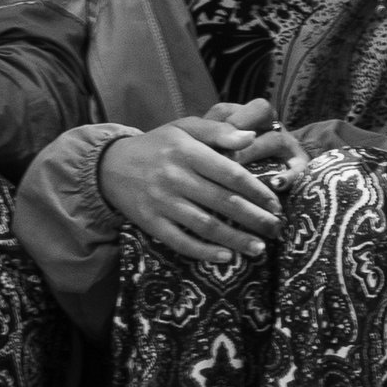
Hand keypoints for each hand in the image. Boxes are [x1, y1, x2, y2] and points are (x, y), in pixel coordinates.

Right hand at [99, 100, 286, 265]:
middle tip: (276, 229)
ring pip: (206, 225)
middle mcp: (175, 177)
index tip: (275, 203)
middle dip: (255, 218)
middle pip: (223, 202)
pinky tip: (226, 257)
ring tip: (259, 248)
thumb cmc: (157, 145)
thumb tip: (251, 137)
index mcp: (186, 151)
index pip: (230, 173)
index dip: (257, 190)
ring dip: (236, 239)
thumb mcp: (184, 128)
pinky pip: (180, 242)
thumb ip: (218, 131)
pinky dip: (204, 252)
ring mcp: (162, 202)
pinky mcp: (150, 223)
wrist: (110, 166)